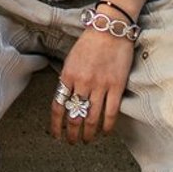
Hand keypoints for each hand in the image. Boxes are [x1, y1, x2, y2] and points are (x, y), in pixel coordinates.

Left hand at [50, 25, 134, 144]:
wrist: (110, 29)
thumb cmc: (89, 43)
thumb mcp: (71, 60)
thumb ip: (68, 80)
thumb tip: (66, 100)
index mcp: (67, 76)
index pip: (58, 107)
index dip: (56, 125)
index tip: (56, 135)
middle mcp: (82, 83)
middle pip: (74, 117)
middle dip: (72, 134)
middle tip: (73, 142)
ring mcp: (100, 86)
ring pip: (92, 118)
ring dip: (89, 134)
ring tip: (88, 140)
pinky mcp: (116, 86)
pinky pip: (111, 113)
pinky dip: (107, 126)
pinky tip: (105, 132)